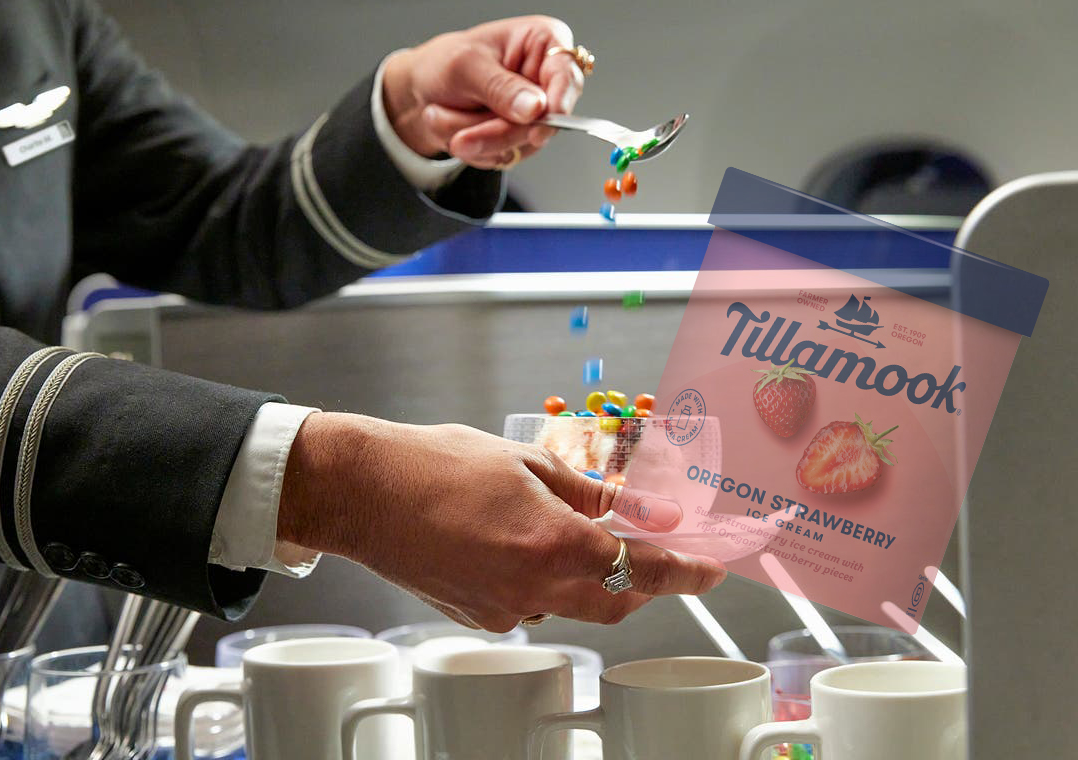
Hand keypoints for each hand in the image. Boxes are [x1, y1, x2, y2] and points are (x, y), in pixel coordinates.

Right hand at [277, 413, 726, 631]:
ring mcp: (503, 608)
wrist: (364, 491)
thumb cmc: (435, 465)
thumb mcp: (525, 462)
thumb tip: (621, 506)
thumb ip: (583, 491)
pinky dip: (547, 580)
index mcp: (553, 543)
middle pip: (618, 601)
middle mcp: (533, 588)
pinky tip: (526, 544)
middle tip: (657, 551)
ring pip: (575, 605)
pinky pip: (532, 605)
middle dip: (645, 581)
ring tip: (580, 533)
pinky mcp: (477, 616)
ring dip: (593, 578)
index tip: (713, 569)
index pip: (643, 568)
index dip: (687, 571)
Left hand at [380, 15, 584, 168]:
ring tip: (445, 118)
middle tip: (460, 139)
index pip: (567, 74)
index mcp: (544, 43)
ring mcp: (537, 113)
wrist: (423, 89)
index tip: (537, 128)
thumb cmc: (446, 62)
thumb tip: (535, 107)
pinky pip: (507, 156)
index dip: (558, 103)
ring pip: (522, 143)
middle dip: (497, 132)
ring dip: (478, 139)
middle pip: (544, 121)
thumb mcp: (465, 65)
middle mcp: (547, 80)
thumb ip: (500, 87)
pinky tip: (458, 131)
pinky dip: (477, 150)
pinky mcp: (524, 139)